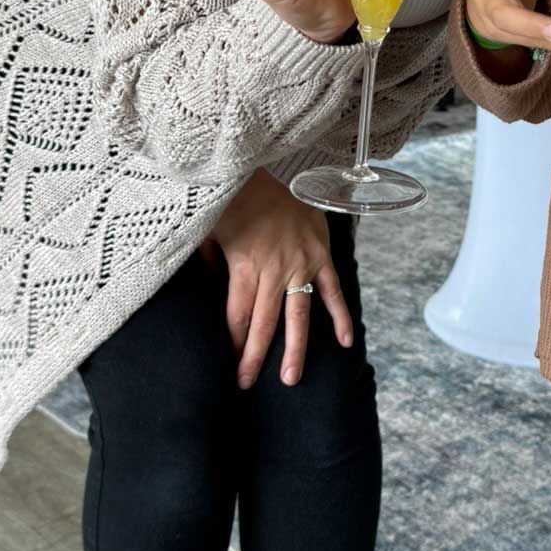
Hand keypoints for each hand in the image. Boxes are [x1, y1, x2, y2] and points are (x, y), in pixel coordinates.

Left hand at [200, 169, 354, 386]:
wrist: (280, 167)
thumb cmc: (240, 194)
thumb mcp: (213, 223)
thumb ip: (207, 255)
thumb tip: (205, 279)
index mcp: (245, 264)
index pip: (239, 314)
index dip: (234, 342)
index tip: (230, 364)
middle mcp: (274, 270)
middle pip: (264, 323)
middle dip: (255, 356)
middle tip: (248, 383)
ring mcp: (301, 264)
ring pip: (297, 315)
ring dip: (295, 349)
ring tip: (291, 378)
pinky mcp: (321, 255)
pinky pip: (332, 291)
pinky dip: (340, 316)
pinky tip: (345, 342)